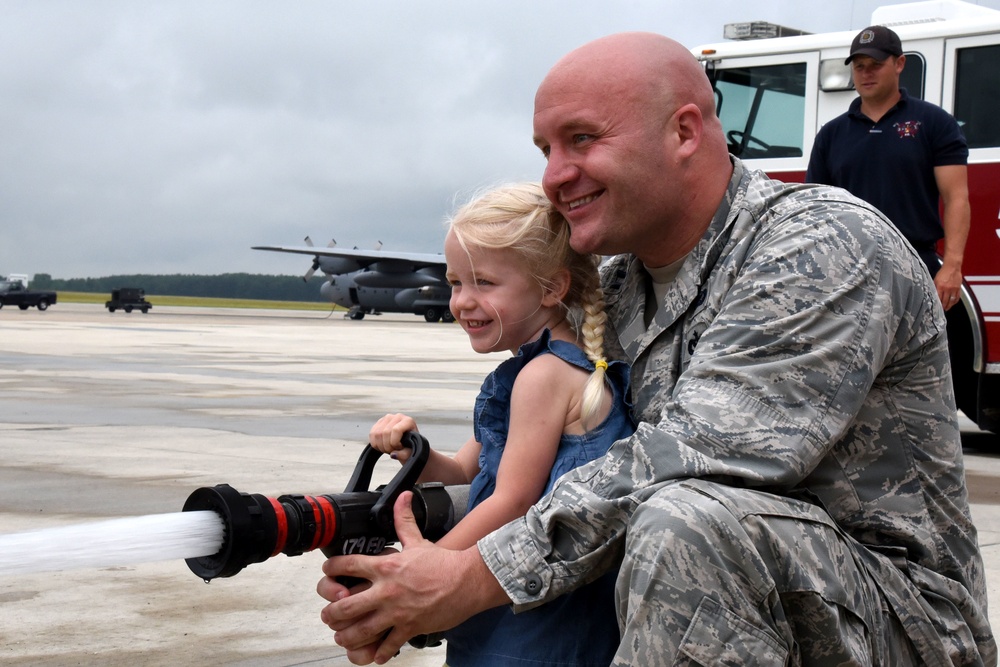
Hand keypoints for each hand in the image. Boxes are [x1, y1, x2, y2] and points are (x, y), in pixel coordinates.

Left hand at [317, 492, 505, 663]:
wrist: (468, 580)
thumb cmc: (443, 562)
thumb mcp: (418, 541)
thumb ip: (404, 520)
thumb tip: (402, 496)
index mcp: (385, 567)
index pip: (347, 566)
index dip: (331, 569)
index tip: (328, 572)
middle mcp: (386, 590)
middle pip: (345, 606)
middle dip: (331, 613)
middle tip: (328, 615)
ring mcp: (397, 611)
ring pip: (361, 630)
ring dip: (347, 636)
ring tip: (342, 636)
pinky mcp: (409, 627)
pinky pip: (387, 645)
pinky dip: (378, 652)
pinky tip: (375, 654)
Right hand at [368, 414, 418, 462]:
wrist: (407, 443)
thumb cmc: (410, 446)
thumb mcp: (411, 452)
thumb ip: (404, 454)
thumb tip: (393, 454)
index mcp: (408, 421)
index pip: (396, 430)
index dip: (395, 442)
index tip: (399, 447)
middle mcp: (397, 417)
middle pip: (385, 432)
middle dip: (387, 446)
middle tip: (392, 451)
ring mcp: (387, 418)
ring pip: (376, 434)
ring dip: (380, 446)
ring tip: (387, 449)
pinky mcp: (379, 422)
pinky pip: (371, 434)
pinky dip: (375, 443)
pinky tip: (382, 446)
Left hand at [934, 264, 961, 311]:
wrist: (952, 267)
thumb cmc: (943, 272)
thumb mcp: (935, 280)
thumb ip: (935, 287)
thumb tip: (933, 294)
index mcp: (940, 286)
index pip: (938, 298)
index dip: (937, 304)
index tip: (935, 307)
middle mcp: (947, 288)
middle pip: (945, 301)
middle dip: (943, 306)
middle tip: (941, 310)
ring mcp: (954, 289)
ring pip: (952, 301)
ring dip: (949, 306)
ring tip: (947, 308)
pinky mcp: (958, 288)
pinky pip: (957, 297)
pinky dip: (955, 301)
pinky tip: (953, 303)